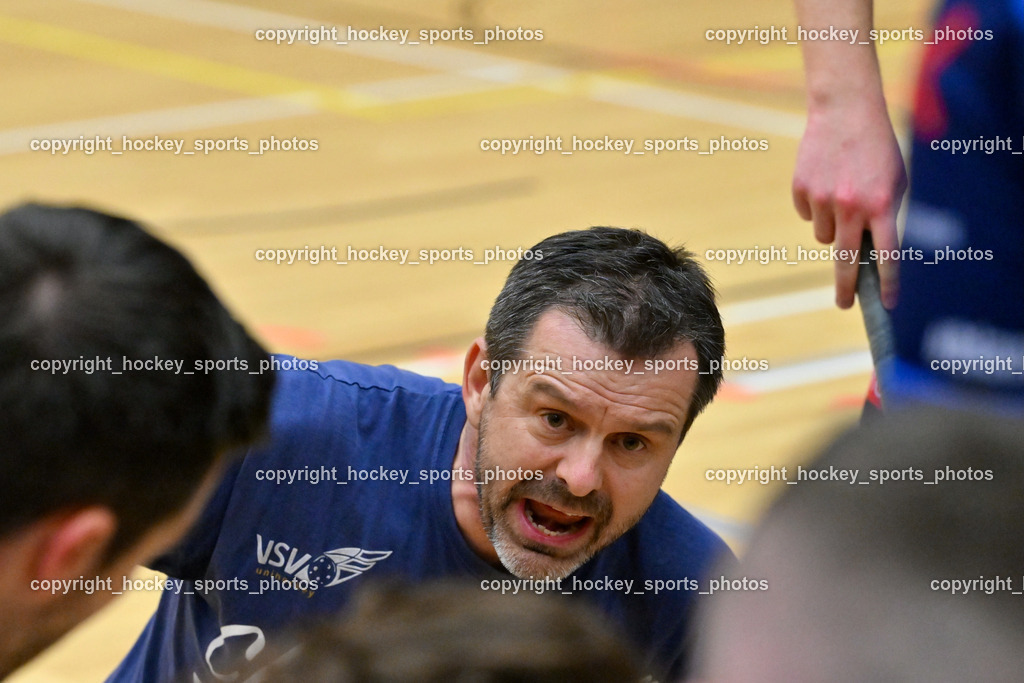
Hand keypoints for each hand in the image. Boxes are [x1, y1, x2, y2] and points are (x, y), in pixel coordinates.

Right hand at [792, 100, 906, 308]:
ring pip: (824, 236)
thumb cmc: (877, 148)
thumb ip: (885, 215)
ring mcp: (823, 199)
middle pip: (845, 260)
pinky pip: (807, 215)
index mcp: (881, 204)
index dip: (889, 282)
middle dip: (846, 286)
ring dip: (832, 227)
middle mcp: (851, 205)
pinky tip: (824, 180)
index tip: (889, 304)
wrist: (845, 110)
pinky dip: (815, 207)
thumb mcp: (895, 180)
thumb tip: (871, 253)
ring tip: (841, 195)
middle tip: (844, 304)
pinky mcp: (801, 190)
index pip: (887, 254)